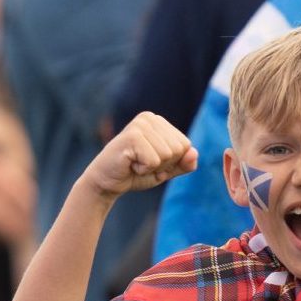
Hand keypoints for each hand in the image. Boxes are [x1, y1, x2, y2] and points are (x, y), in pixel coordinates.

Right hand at [83, 112, 197, 197]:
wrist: (106, 182)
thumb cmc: (135, 173)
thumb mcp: (166, 170)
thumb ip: (183, 163)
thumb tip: (194, 153)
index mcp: (159, 122)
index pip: (185, 145)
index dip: (171, 162)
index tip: (151, 162)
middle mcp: (150, 118)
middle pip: (178, 149)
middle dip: (163, 165)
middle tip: (142, 164)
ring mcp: (140, 125)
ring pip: (167, 155)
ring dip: (152, 168)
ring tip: (135, 163)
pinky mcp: (132, 136)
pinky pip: (154, 161)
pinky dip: (143, 170)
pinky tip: (129, 164)